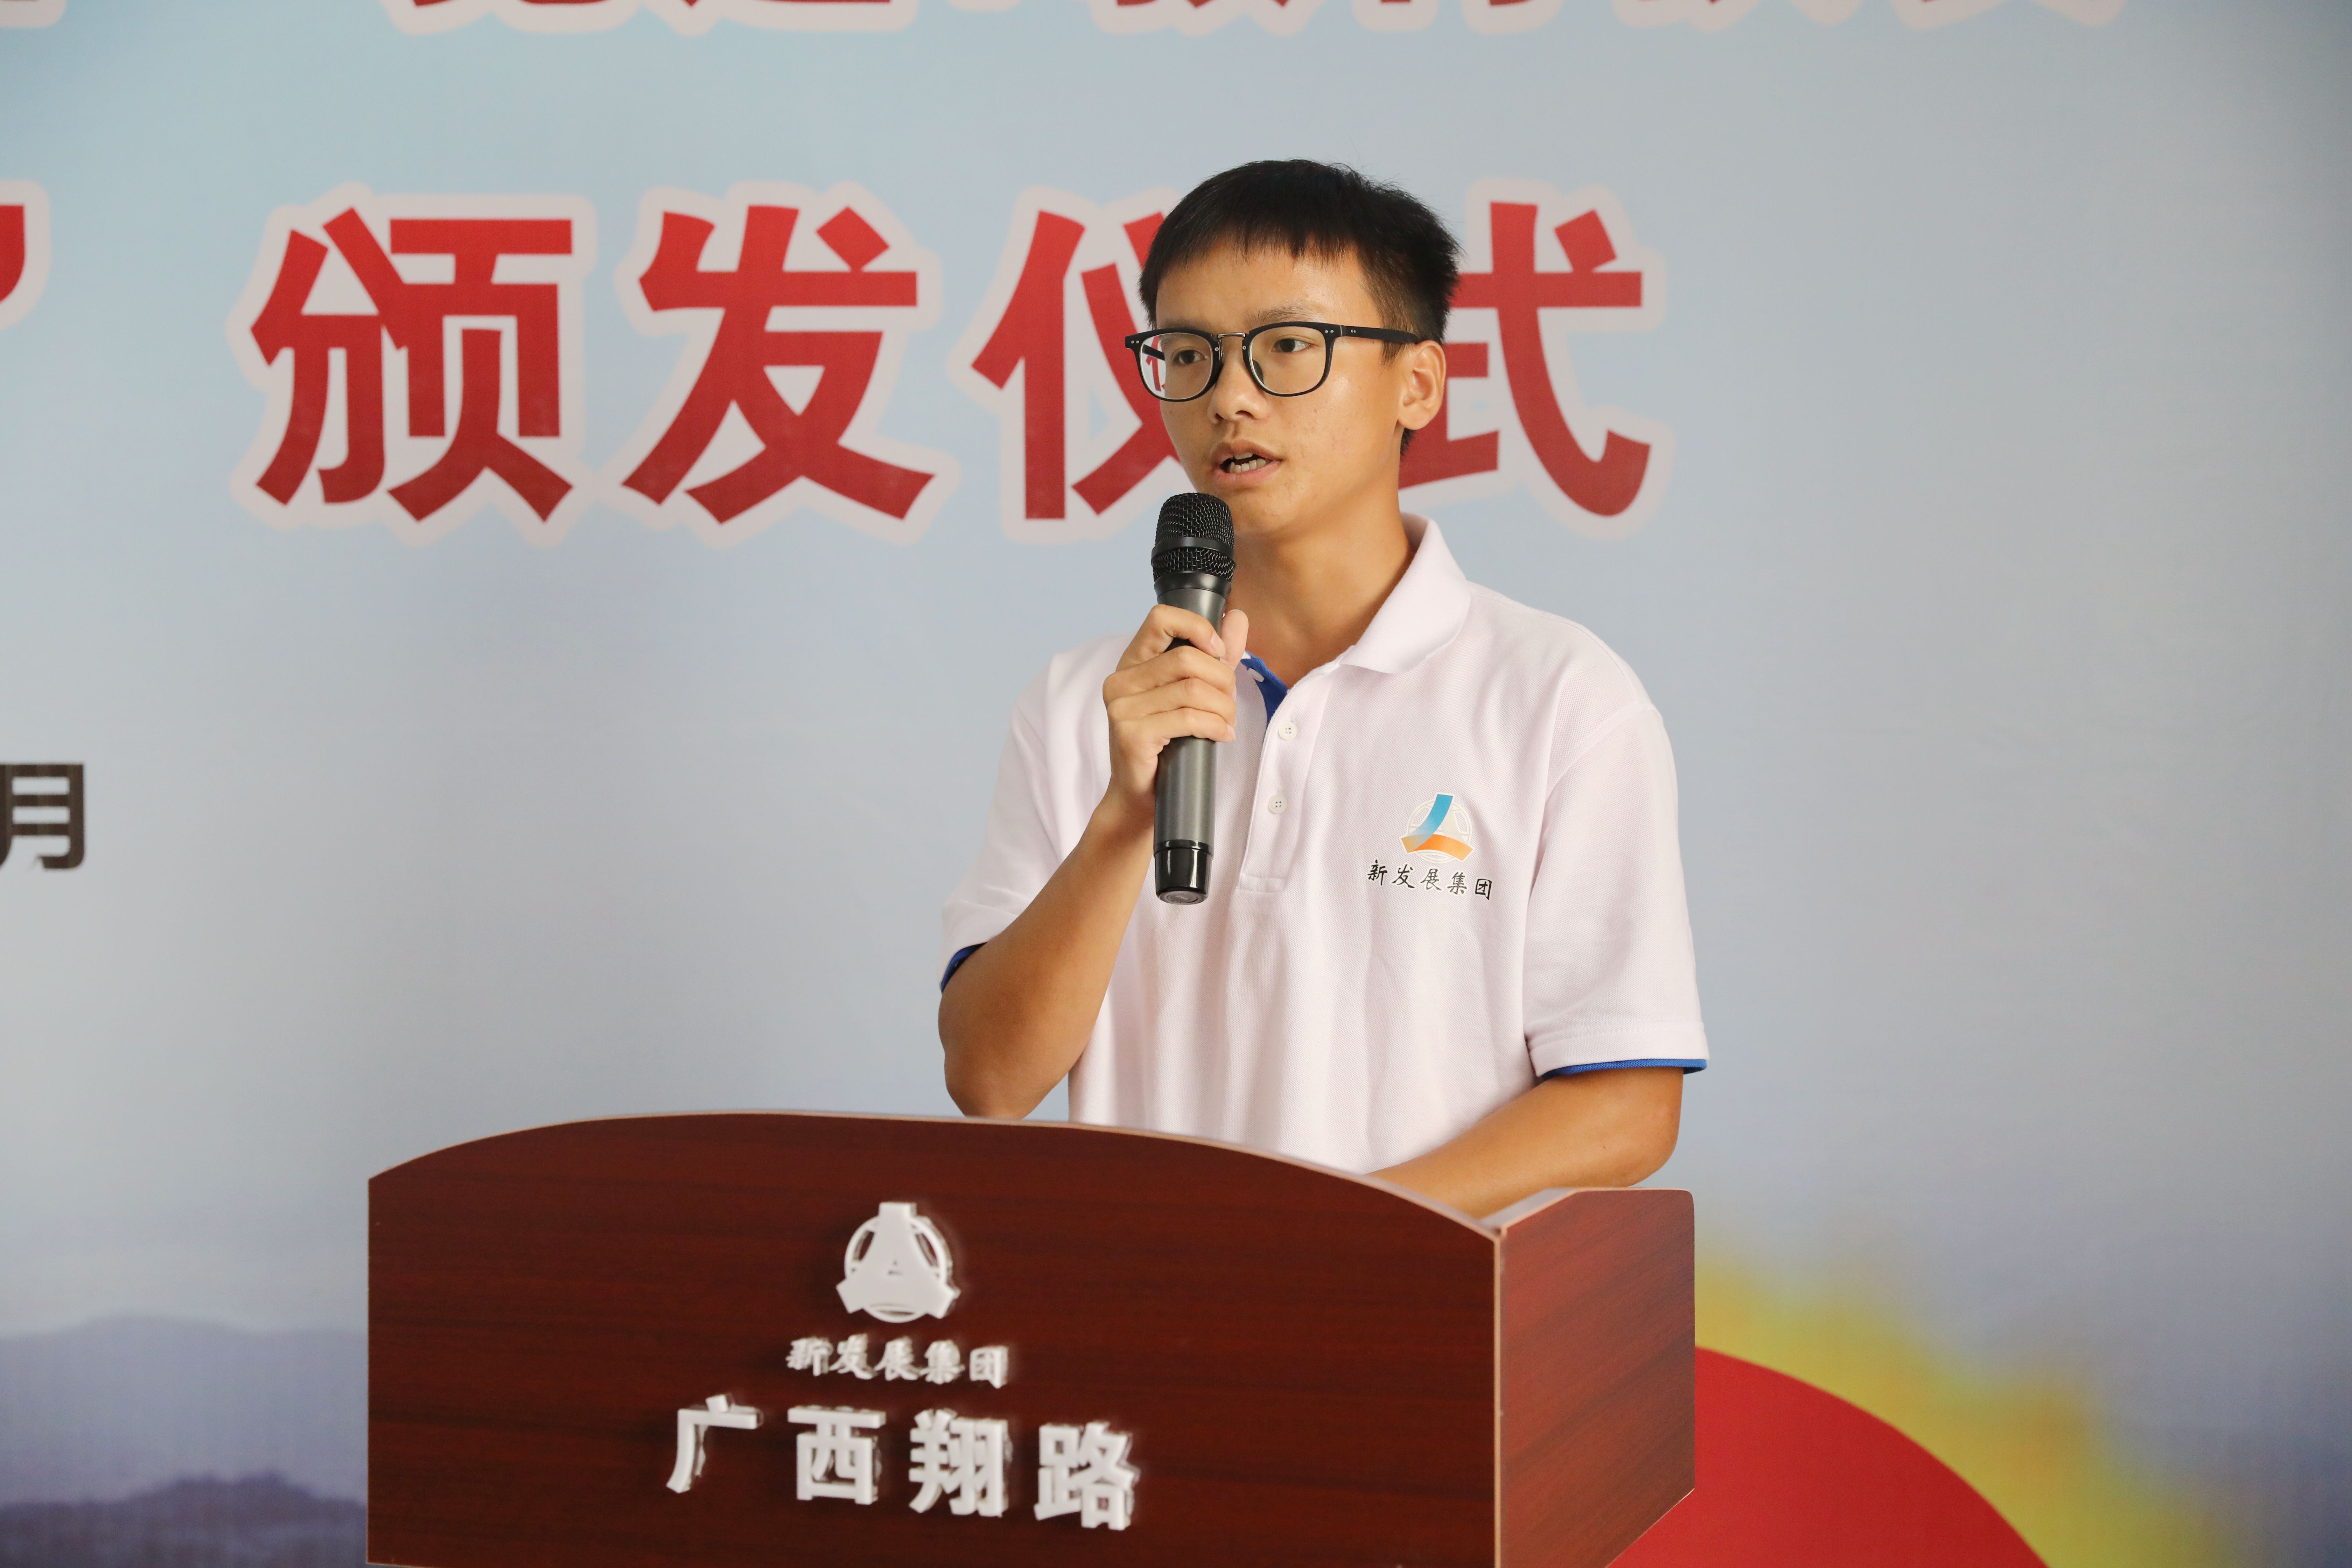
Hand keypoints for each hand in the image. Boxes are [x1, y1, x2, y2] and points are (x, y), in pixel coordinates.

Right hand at [1097, 604, 1251, 834]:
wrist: (1141, 797)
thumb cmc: (1168, 744)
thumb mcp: (1192, 693)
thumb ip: (1214, 655)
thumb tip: (1237, 616)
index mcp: (1132, 663)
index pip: (1160, 618)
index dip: (1197, 627)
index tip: (1218, 651)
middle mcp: (1120, 681)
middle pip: (1187, 659)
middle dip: (1222, 680)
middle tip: (1230, 704)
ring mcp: (1122, 708)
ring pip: (1192, 690)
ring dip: (1223, 708)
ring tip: (1227, 723)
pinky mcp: (1131, 735)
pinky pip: (1188, 719)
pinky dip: (1215, 726)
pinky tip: (1222, 736)